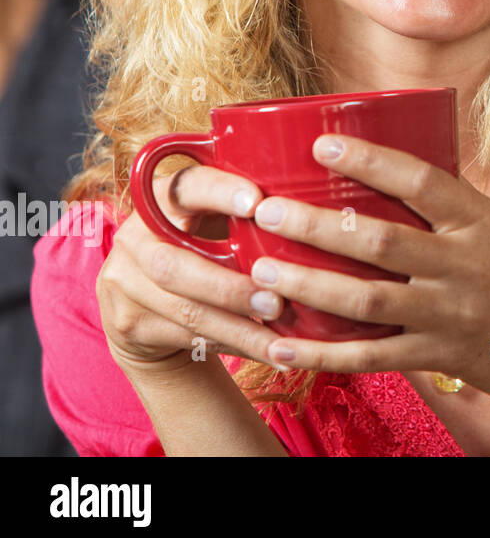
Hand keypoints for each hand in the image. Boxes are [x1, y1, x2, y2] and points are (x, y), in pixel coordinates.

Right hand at [97, 165, 286, 373]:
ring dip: (237, 327)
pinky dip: (231, 344)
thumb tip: (319, 203)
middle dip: (231, 288)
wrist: (152, 301)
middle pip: (174, 265)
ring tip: (279, 340)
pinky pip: (185, 337)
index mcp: (161, 197)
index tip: (258, 203)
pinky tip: (264, 351)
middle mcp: (132, 236)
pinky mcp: (127, 323)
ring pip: (184, 310)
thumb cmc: (208, 244)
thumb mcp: (219, 219)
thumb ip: (249, 210)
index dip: (219, 193)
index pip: (186, 187)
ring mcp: (122, 282)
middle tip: (278, 303)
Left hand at [244, 134, 489, 425]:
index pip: (421, 180)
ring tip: (262, 269)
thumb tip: (387, 179)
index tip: (322, 144)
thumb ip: (451, 215)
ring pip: (367, 299)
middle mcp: (466, 265)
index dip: (369, 159)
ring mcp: (452, 314)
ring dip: (308, 284)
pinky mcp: (441, 357)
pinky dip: (323, 355)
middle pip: (379, 240)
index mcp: (482, 222)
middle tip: (266, 210)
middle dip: (315, 225)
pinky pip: (372, 357)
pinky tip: (283, 348)